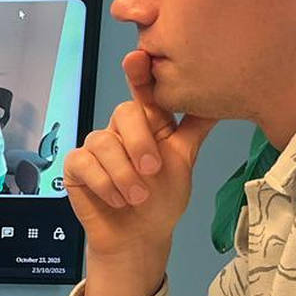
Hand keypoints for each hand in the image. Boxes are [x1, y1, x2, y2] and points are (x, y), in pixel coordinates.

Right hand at [65, 50, 218, 295]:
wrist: (140, 237)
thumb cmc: (162, 199)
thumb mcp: (185, 160)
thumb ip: (195, 127)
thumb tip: (220, 95)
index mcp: (147, 123)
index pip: (143, 91)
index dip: (139, 74)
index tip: (138, 58)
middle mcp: (120, 130)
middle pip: (123, 113)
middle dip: (139, 143)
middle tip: (153, 171)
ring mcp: (95, 148)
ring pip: (103, 142)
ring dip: (124, 173)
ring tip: (138, 197)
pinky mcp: (76, 167)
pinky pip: (85, 163)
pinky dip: (105, 183)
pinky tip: (118, 199)